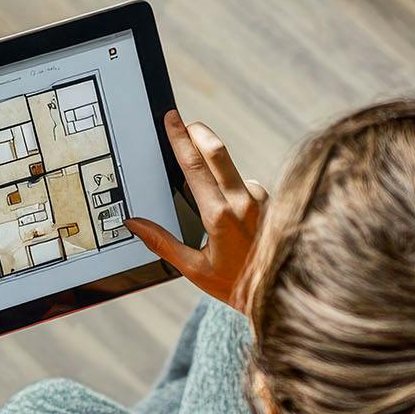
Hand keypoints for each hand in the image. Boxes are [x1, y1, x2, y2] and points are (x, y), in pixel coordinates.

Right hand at [125, 110, 267, 310]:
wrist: (280, 293)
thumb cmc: (235, 285)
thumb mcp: (193, 270)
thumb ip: (162, 243)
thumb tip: (134, 224)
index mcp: (220, 216)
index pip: (195, 167)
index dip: (180, 139)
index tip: (172, 119)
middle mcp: (244, 202)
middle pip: (218, 152)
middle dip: (198, 132)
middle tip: (183, 122)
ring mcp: (260, 200)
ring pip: (231, 170)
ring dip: (215, 166)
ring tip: (206, 190)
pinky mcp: (270, 202)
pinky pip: (244, 184)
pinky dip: (232, 187)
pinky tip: (230, 209)